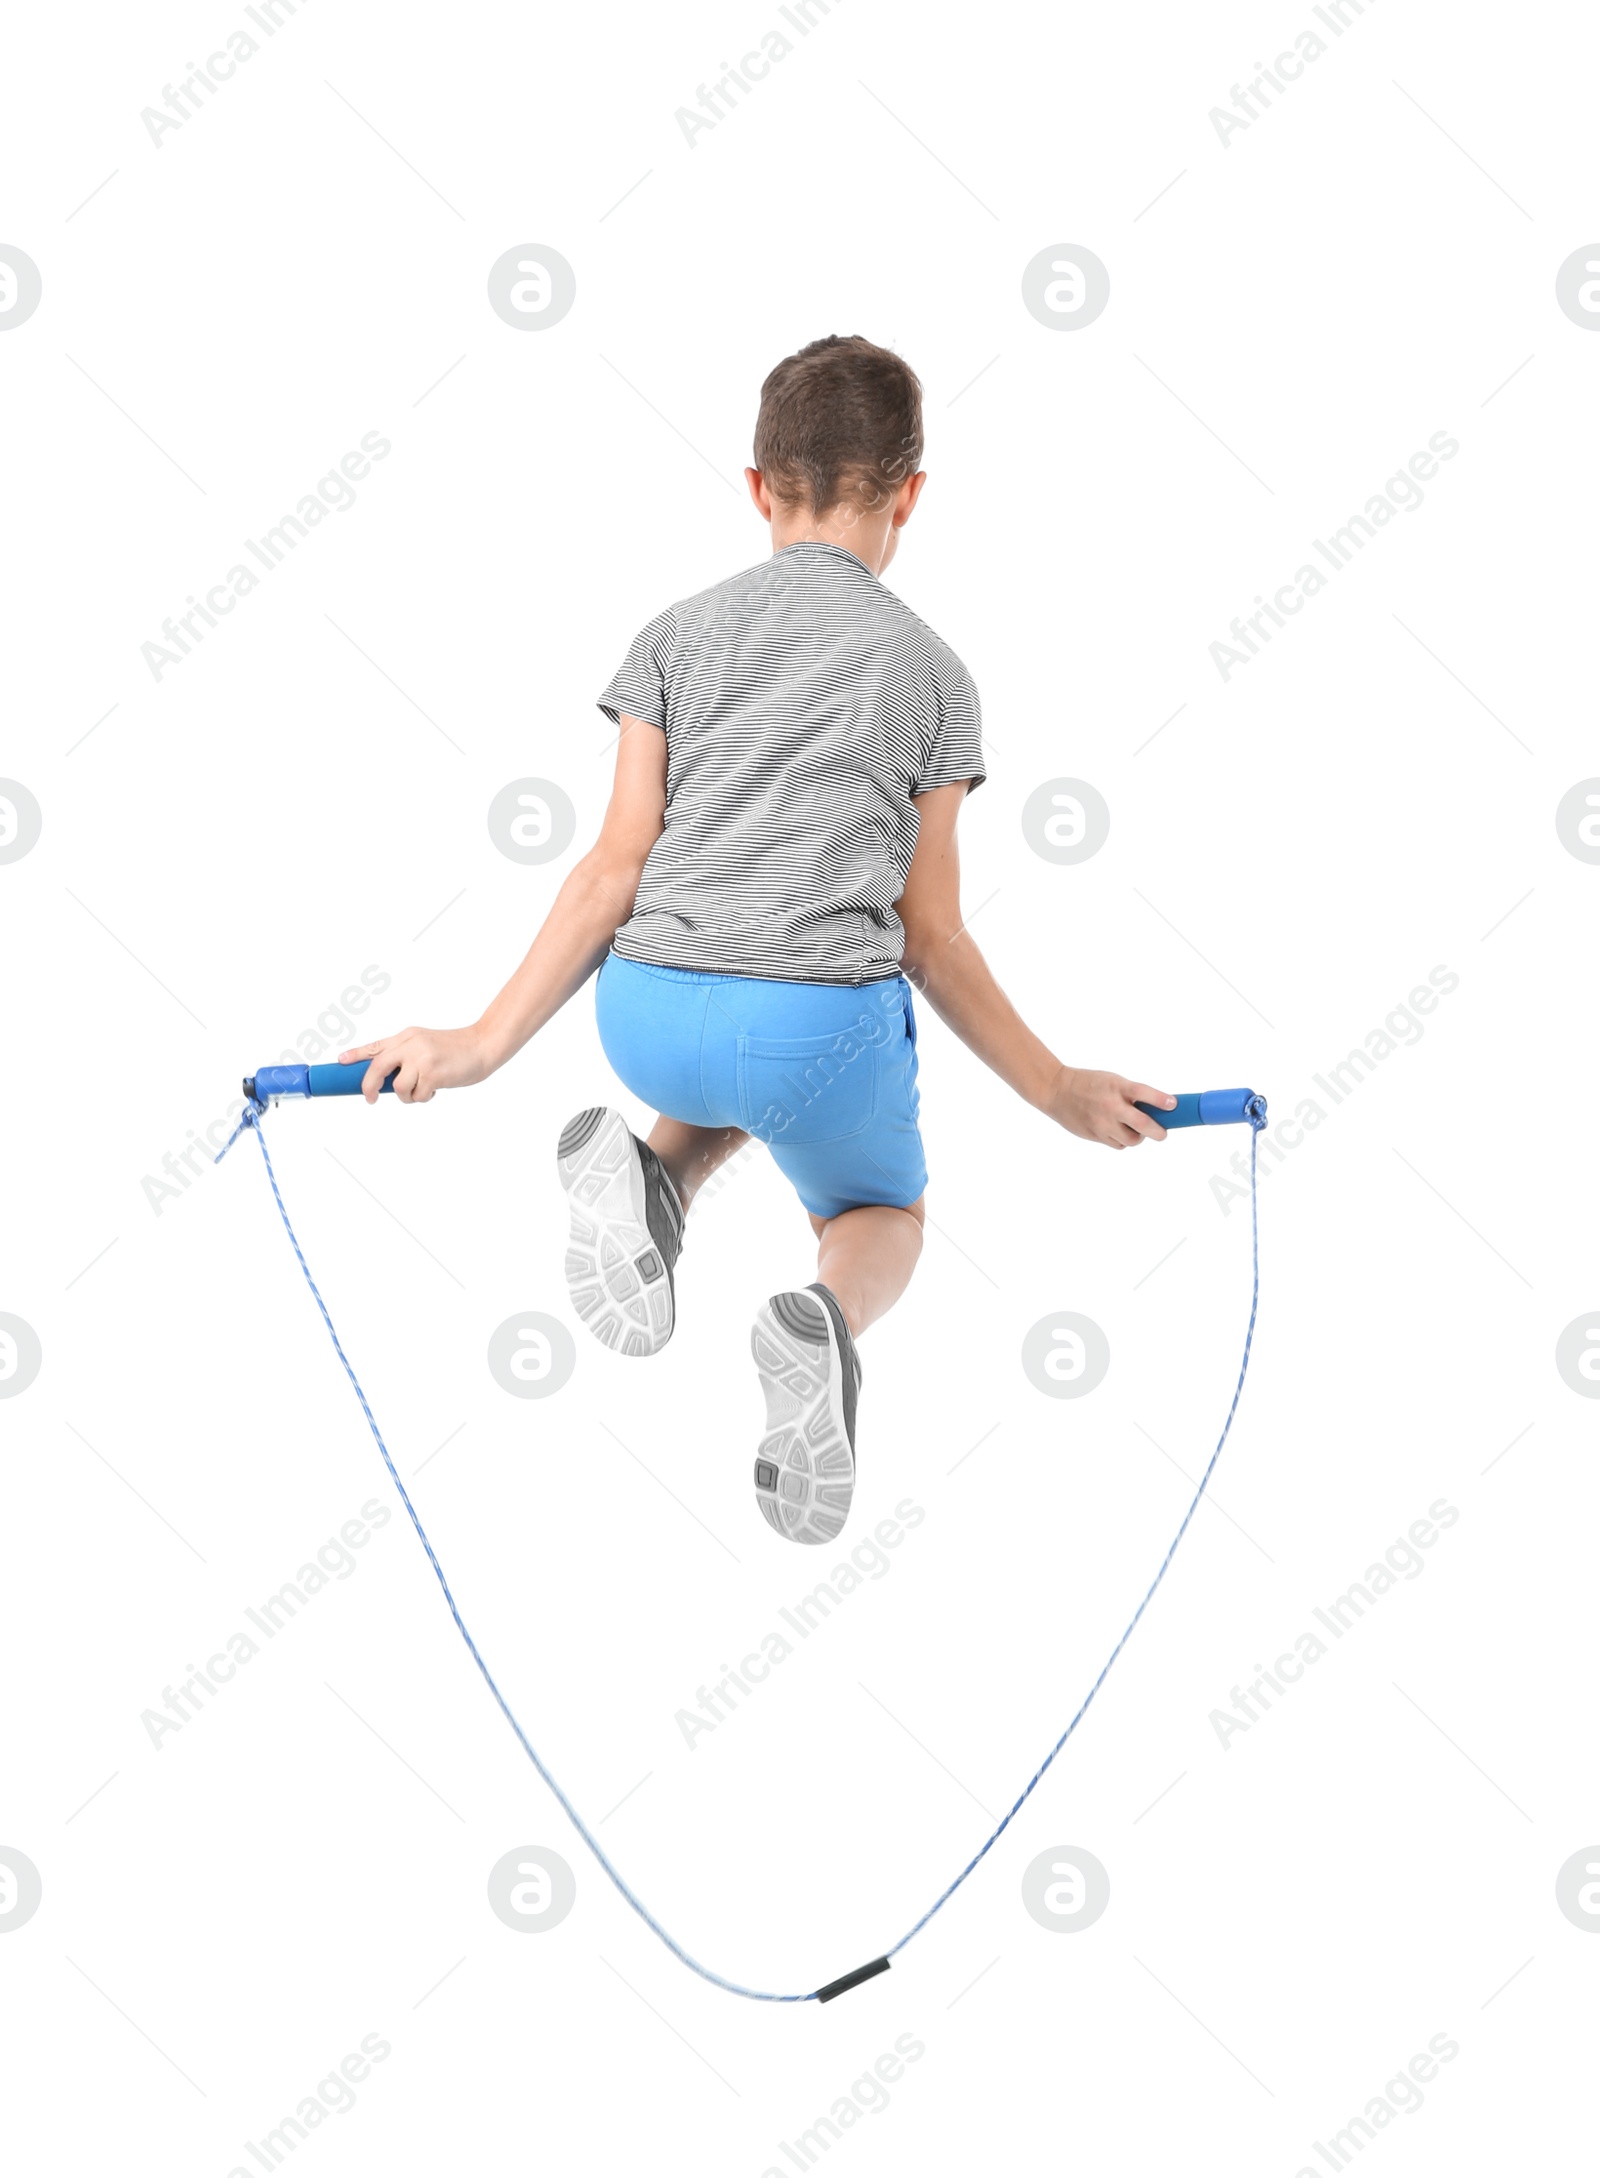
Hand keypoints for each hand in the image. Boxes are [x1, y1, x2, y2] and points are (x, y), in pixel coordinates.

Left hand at [338, 1025, 491, 1103]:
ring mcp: (421, 1058)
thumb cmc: (457, 1050)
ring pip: (398, 1087)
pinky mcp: (431, 1073)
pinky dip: (424, 1097)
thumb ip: (407, 1054)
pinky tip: (437, 1088)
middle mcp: (411, 1044)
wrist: (483, 1046)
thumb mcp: (427, 1044)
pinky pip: (416, 1095)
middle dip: (369, 1085)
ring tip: (423, 1090)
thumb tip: (387, 1079)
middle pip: (377, 1066)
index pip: (376, 1045)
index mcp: (407, 1036)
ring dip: (408, 1096)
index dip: (356, 1054)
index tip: (340, 1061)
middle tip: (371, 1098)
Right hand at [1046, 1066, 1174, 1149]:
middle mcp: (1110, 1106)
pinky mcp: (1095, 1135)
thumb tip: (1159, 1109)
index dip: (1161, 1100)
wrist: (1057, 1091)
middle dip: (1158, 1132)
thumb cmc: (1090, 1084)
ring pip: (1131, 1140)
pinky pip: (1118, 1144)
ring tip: (1134, 1129)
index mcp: (1117, 1086)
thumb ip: (1131, 1093)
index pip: (1144, 1093)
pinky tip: (1117, 1131)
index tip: (1173, 1105)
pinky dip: (1122, 1140)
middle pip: (1143, 1125)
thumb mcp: (1112, 1081)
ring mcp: (1102, 1123)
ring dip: (1138, 1137)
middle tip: (1162, 1133)